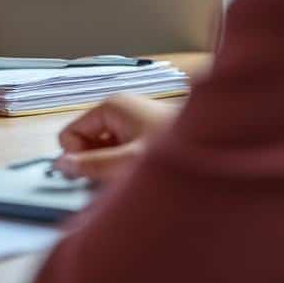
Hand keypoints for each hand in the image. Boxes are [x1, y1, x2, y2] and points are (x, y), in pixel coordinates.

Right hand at [53, 93, 178, 181]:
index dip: (77, 156)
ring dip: (113, 167)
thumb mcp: (127, 162)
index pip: (70, 133)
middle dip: (97, 163)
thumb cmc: (179, 150)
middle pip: (87, 142)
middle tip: (118, 177)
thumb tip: (61, 165)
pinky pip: (122, 153)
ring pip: (105, 150)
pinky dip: (126, 167)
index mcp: (111, 106)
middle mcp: (121, 110)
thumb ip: (90, 165)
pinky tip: (143, 175)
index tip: (94, 173)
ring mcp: (134, 122)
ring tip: (134, 177)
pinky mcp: (147, 135)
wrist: (222, 150)